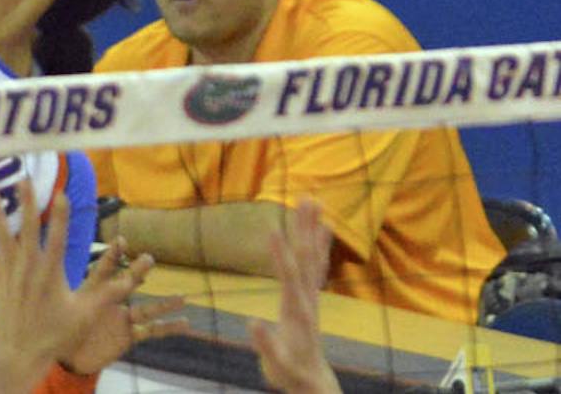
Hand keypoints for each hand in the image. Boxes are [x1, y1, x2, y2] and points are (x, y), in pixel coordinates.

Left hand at [0, 182, 186, 387]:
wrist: (22, 352)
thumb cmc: (56, 334)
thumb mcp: (85, 314)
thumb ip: (108, 294)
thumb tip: (133, 281)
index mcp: (51, 273)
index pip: (58, 238)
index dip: (61, 215)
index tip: (62, 193)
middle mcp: (28, 268)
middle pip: (27, 229)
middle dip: (27, 203)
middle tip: (24, 179)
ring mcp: (9, 273)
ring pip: (1, 236)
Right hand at [249, 199, 341, 393]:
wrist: (313, 382)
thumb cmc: (290, 372)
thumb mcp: (276, 364)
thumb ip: (266, 345)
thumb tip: (252, 323)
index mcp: (296, 312)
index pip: (288, 279)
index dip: (280, 257)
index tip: (271, 230)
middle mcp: (308, 299)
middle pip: (306, 259)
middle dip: (304, 229)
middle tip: (304, 199)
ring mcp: (311, 296)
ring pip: (313, 257)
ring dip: (311, 229)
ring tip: (312, 202)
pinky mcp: (311, 296)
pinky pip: (317, 265)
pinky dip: (320, 244)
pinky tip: (322, 227)